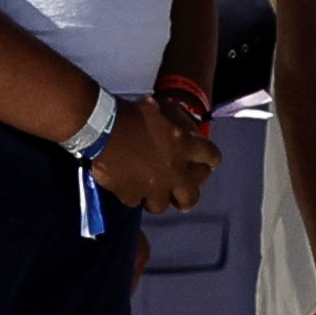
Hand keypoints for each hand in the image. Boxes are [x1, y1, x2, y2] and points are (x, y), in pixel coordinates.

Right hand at [91, 98, 219, 212]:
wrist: (103, 128)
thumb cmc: (134, 113)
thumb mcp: (163, 108)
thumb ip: (177, 122)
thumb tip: (182, 129)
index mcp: (186, 147)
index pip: (212, 157)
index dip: (210, 159)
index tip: (206, 162)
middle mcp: (175, 172)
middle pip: (191, 197)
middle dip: (188, 194)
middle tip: (181, 190)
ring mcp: (153, 187)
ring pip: (162, 205)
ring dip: (158, 197)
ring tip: (153, 191)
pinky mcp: (131, 195)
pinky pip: (136, 201)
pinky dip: (134, 195)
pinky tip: (130, 187)